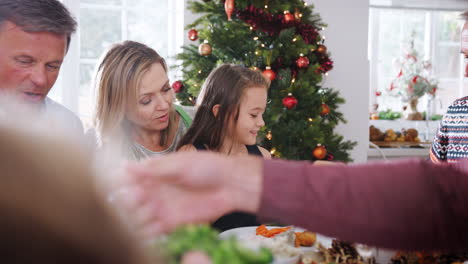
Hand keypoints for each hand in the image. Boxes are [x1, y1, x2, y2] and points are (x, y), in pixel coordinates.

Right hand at [120, 152, 262, 236]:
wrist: (230, 184)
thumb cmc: (208, 167)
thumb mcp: (180, 164)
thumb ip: (154, 169)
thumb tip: (126, 165)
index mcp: (153, 172)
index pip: (128, 178)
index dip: (120, 182)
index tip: (118, 185)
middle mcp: (153, 190)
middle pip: (129, 199)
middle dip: (127, 201)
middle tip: (137, 199)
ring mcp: (160, 207)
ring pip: (137, 217)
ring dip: (133, 218)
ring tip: (143, 214)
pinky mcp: (170, 222)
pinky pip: (152, 231)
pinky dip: (144, 234)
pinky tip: (143, 232)